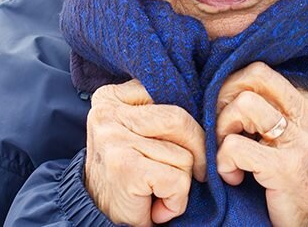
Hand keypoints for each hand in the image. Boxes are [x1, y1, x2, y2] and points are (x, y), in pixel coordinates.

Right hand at [84, 80, 206, 226]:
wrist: (98, 218)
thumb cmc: (127, 172)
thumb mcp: (139, 131)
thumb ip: (161, 111)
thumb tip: (209, 106)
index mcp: (111, 97)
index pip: (170, 92)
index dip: (188, 124)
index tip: (181, 146)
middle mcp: (107, 113)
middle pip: (181, 120)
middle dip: (195, 151)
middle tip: (190, 174)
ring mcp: (114, 139)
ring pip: (184, 152)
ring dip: (182, 180)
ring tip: (159, 190)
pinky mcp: (125, 168)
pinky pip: (177, 179)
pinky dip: (176, 200)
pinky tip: (158, 206)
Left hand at [215, 62, 307, 226]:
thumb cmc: (295, 179)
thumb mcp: (294, 136)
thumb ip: (275, 109)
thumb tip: (230, 85)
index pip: (263, 72)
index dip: (236, 89)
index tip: (230, 115)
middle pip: (255, 75)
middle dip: (226, 96)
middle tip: (224, 126)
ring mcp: (302, 141)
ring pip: (244, 104)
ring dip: (223, 130)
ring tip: (229, 153)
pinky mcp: (286, 167)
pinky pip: (235, 146)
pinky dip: (224, 162)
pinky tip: (234, 177)